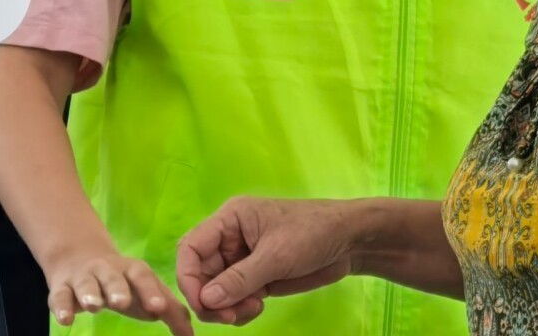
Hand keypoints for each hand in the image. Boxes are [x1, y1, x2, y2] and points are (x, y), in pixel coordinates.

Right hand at [44, 244, 191, 332]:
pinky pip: (59, 297)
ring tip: (93, 305)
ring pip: (86, 284)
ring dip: (90, 293)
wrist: (80, 259)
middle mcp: (107, 270)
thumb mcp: (147, 292)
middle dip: (118, 289)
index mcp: (132, 270)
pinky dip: (61, 307)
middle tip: (123, 302)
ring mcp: (84, 278)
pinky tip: (65, 320)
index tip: (159, 309)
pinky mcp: (62, 288)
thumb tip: (190, 335)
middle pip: (113, 277)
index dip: (151, 291)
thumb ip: (170, 312)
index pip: (143, 277)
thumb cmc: (124, 284)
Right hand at [176, 198, 360, 325]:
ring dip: (226, 307)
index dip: (187, 277)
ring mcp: (242, 260)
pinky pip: (233, 299)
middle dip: (209, 299)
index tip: (201, 303)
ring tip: (252, 309)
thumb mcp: (276, 255)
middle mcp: (230, 239)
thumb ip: (239, 279)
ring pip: (215, 291)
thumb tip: (206, 300)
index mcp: (229, 219)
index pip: (191, 247)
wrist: (350, 241)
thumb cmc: (314, 233)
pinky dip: (238, 310)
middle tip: (230, 317)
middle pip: (199, 274)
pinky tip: (257, 309)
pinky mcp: (255, 278)